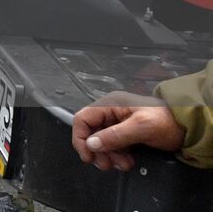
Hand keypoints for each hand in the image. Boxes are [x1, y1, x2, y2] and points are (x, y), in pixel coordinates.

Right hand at [72, 91, 186, 171]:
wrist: (188, 128)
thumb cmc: (167, 121)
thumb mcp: (141, 127)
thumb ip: (115, 135)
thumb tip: (92, 144)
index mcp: (110, 105)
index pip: (83, 119)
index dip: (80, 137)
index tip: (88, 155)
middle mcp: (111, 113)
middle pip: (91, 133)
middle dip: (98, 151)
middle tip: (107, 164)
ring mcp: (118, 124)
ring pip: (102, 143)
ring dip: (109, 156)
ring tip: (123, 163)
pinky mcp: (126, 135)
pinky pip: (114, 147)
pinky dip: (118, 157)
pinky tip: (127, 161)